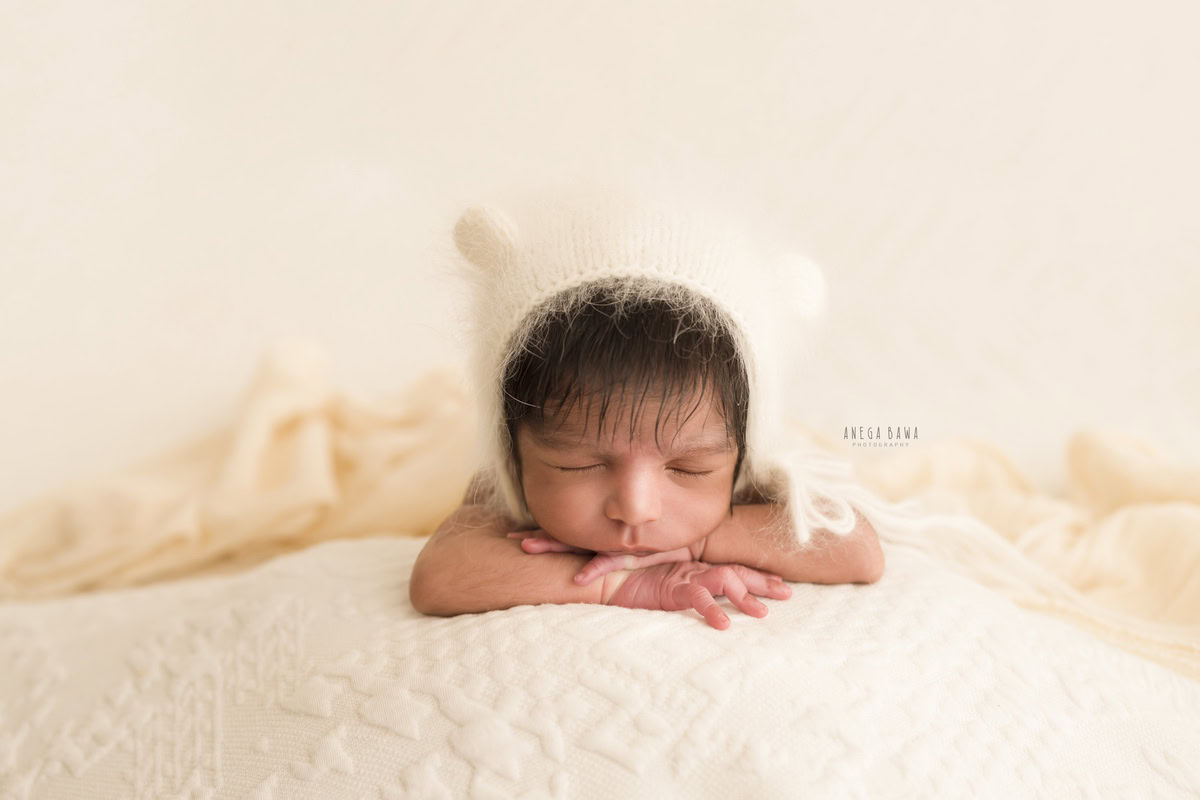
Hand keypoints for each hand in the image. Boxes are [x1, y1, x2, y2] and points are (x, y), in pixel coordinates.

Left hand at [506, 529, 712, 585]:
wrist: (700, 542)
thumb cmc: (666, 548)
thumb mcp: (636, 552)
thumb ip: (615, 553)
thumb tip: (586, 566)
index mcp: (603, 537)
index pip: (568, 534)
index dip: (543, 534)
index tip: (515, 535)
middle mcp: (607, 538)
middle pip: (567, 536)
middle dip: (540, 537)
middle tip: (511, 538)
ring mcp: (619, 545)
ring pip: (580, 544)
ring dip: (554, 546)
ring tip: (528, 547)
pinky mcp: (636, 556)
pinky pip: (610, 562)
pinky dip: (594, 570)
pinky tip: (577, 579)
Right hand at [603, 561, 791, 630]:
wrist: (606, 580)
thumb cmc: (633, 582)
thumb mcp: (667, 589)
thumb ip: (688, 594)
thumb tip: (716, 612)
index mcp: (696, 569)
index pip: (733, 569)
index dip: (757, 576)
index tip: (780, 584)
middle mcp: (694, 570)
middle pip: (736, 572)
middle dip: (763, 583)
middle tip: (788, 594)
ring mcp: (684, 577)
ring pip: (723, 581)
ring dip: (744, 597)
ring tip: (762, 614)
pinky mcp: (670, 588)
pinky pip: (696, 598)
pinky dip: (710, 609)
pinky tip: (723, 624)